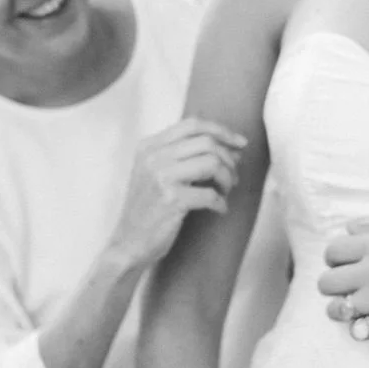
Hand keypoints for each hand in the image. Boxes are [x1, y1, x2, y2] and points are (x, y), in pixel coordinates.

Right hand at [113, 118, 245, 270]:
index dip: (222, 131)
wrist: (128, 243)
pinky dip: (221, 203)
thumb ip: (185, 156)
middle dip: (229, 158)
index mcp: (149, 146)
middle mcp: (153, 157)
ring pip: (213, 163)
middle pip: (206, 142)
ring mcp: (161, 177)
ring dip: (227, 178)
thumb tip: (232, 148)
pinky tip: (219, 209)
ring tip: (226, 192)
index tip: (240, 143)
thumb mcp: (157, 174)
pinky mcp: (171, 200)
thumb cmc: (148, 210)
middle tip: (233, 177)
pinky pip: (211, 194)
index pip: (192, 124)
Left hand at [318, 217, 368, 336]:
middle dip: (334, 284)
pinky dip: (361, 329)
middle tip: (349, 287)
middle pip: (326, 281)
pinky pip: (358, 331)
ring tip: (353, 309)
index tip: (346, 264)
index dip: (336, 259)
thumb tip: (351, 228)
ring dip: (341, 309)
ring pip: (335, 309)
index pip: (332, 251)